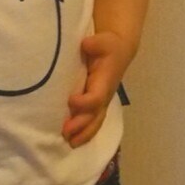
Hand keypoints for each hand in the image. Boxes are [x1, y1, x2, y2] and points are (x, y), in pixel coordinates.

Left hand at [62, 31, 133, 146]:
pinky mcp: (97, 105)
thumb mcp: (104, 40)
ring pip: (95, 123)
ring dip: (83, 134)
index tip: (71, 101)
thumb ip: (96, 43)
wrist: (119, 52)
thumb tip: (87, 45)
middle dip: (81, 125)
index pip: (96, 97)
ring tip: (69, 143)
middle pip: (95, 116)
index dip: (85, 102)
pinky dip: (85, 134)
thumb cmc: (108, 46)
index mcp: (105, 81)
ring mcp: (102, 102)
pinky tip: (73, 141)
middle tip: (65, 132)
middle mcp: (104, 95)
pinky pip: (93, 123)